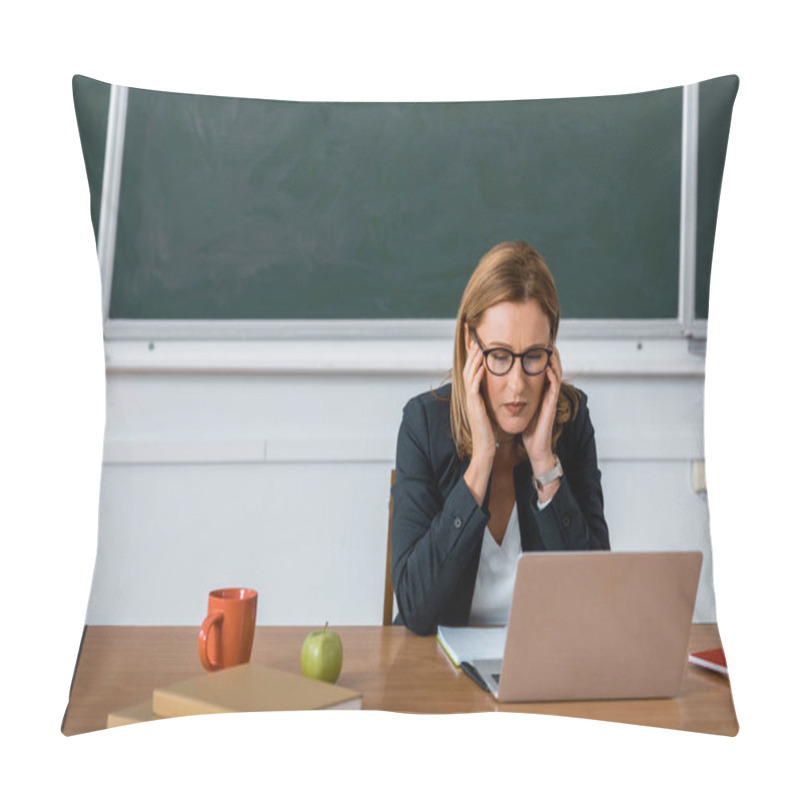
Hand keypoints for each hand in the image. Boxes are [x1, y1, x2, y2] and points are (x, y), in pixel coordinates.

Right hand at [462, 324, 494, 503]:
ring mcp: (470, 400)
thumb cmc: (490, 431)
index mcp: (474, 394)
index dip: (473, 353)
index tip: (476, 339)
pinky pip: (473, 385)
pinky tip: (481, 363)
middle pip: (467, 366)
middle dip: (470, 349)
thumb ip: (489, 397)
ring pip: (469, 373)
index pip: (472, 368)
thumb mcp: (489, 409)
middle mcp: (470, 395)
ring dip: (474, 358)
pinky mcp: (474, 405)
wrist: (487, 448)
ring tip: (478, 344)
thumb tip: (496, 386)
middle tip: (473, 334)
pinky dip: (477, 373)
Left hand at [522, 345, 561, 475]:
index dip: (540, 357)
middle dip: (551, 354)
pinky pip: (554, 388)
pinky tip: (547, 368)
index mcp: (540, 392)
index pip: (543, 369)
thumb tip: (505, 388)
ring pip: (556, 374)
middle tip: (547, 340)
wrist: (535, 447)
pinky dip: (552, 376)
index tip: (535, 344)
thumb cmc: (529, 429)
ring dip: (554, 361)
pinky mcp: (551, 405)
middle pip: (553, 368)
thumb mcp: (521, 409)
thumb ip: (518, 397)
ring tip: (550, 349)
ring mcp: (551, 398)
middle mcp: (547, 393)